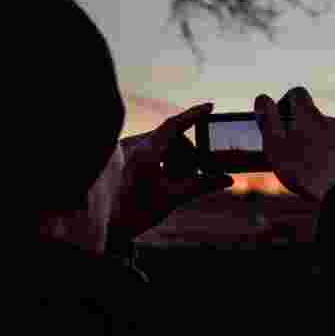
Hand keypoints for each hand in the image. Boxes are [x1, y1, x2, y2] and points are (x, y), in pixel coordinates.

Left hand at [108, 104, 233, 241]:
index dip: (193, 115)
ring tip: (178, 182)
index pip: (173, 125)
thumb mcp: (173, 197)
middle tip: (195, 174)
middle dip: (186, 153)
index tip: (210, 107)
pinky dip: (163, 161)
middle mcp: (134, 146)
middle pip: (171, 137)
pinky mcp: (125, 158)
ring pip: (162, 144)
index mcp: (145, 152)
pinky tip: (165, 180)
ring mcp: (128, 151)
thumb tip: (227, 179)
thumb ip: (201, 185)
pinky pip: (150, 151)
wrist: (107, 228)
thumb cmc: (137, 212)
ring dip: (175, 159)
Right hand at [254, 87, 334, 202]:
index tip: (278, 122)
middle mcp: (328, 120)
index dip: (284, 103)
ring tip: (301, 163)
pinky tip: (316, 171)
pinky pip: (332, 146)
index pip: (297, 93)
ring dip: (310, 139)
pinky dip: (323, 153)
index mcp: (309, 114)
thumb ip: (268, 119)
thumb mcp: (275, 144)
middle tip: (285, 146)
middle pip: (309, 113)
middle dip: (296, 125)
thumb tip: (263, 99)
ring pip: (321, 130)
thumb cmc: (301, 169)